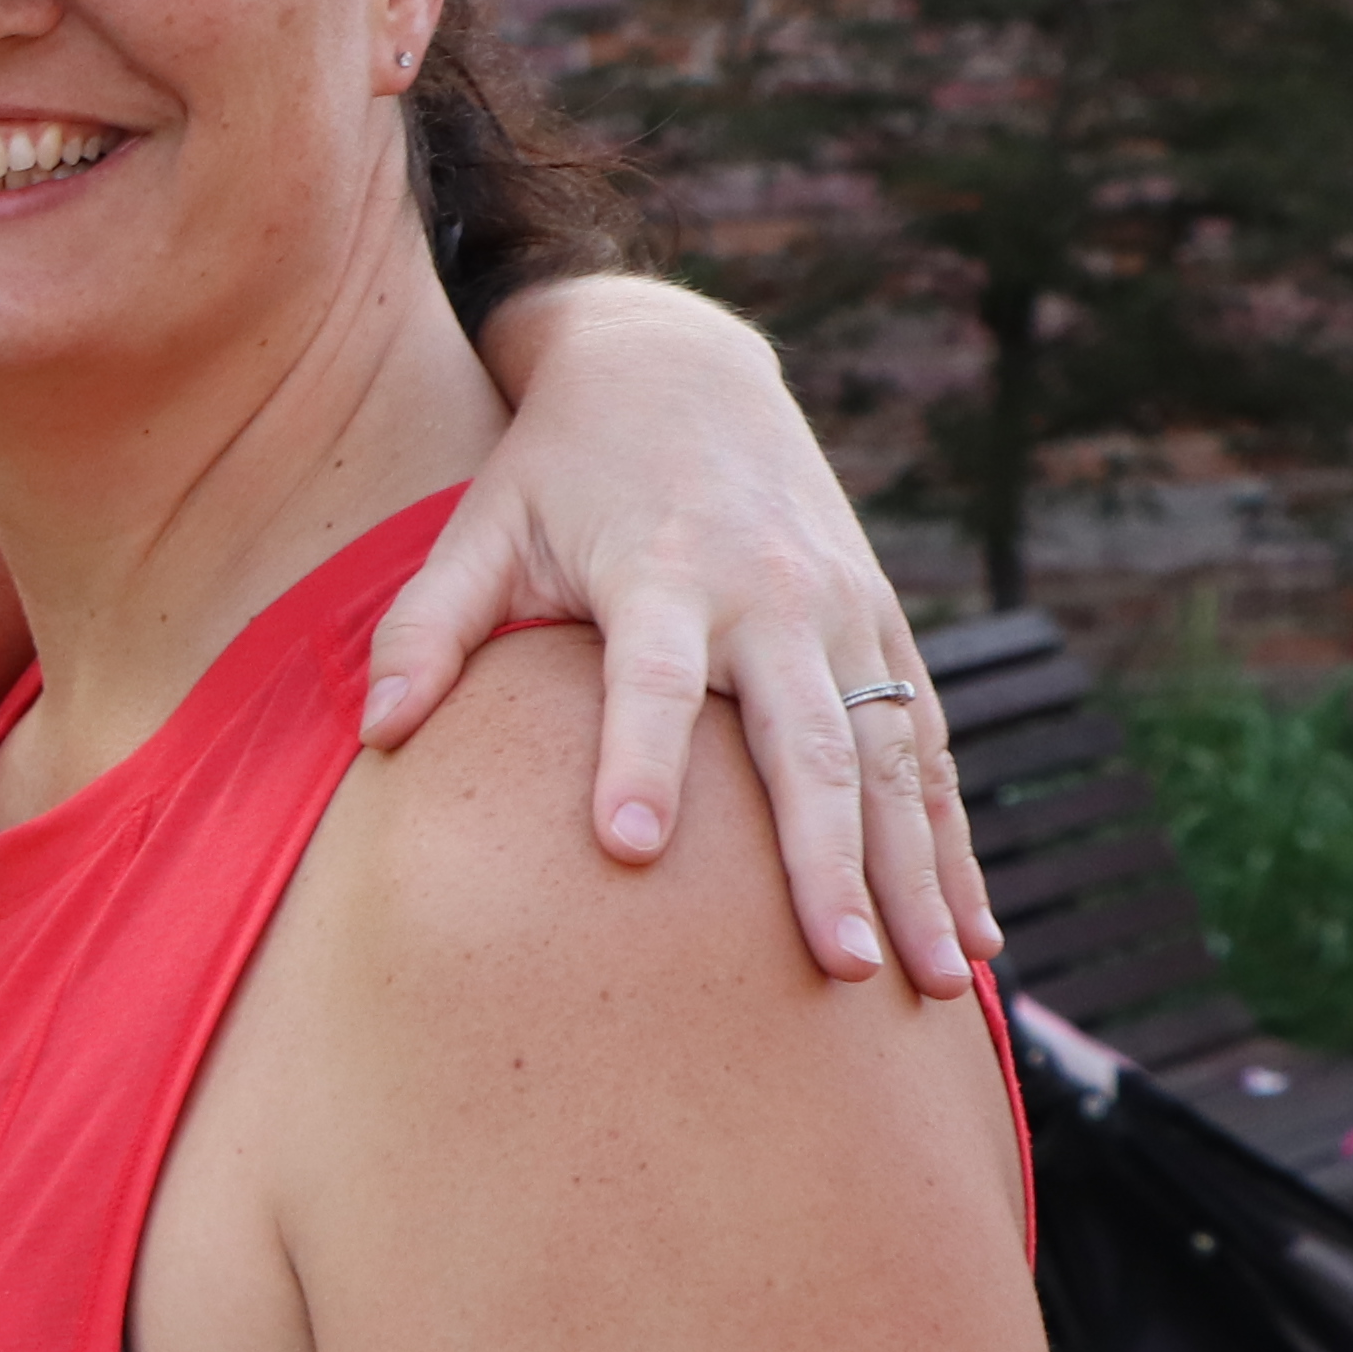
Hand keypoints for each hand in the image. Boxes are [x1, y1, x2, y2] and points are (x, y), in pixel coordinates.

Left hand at [367, 280, 993, 995]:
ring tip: (934, 986)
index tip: (630, 851)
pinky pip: (927, 750)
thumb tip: (378, 735)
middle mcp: (770, 593)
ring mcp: (843, 611)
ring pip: (892, 758)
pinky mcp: (884, 629)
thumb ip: (426, 628)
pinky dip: (954, 844)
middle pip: (806, 738)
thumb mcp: (479, 525)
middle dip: (827, 860)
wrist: (678, 366)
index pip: (653, 676)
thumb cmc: (558, 468)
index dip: (639, 758)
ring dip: (918, 875)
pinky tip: (974, 942)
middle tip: (840, 968)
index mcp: (661, 567)